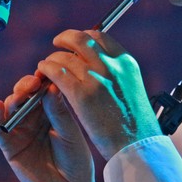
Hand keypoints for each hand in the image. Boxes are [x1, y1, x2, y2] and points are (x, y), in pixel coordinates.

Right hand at [0, 74, 98, 181]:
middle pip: (24, 94)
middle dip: (26, 85)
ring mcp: (21, 131)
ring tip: (21, 95)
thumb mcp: (71, 134)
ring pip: (10, 107)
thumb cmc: (75, 161)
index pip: (42, 89)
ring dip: (14, 98)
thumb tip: (50, 87)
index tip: (45, 71)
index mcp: (52, 111)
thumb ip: (59, 113)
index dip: (42, 79)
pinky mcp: (10, 146)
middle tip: (34, 81)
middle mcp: (34, 117)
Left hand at [37, 30, 159, 159]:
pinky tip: (44, 74)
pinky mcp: (81, 94)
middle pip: (80, 39)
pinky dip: (47, 70)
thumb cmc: (134, 123)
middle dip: (65, 40)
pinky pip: (57, 73)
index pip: (98, 36)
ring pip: (64, 57)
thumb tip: (94, 64)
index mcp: (125, 62)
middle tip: (57, 45)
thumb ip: (115, 73)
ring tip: (47, 67)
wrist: (137, 145)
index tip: (75, 45)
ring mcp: (96, 78)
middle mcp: (111, 65)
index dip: (83, 37)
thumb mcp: (130, 88)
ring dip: (53, 59)